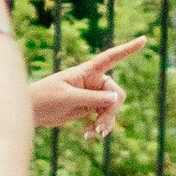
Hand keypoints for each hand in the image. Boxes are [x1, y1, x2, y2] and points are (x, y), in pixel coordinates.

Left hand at [30, 37, 144, 134]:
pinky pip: (103, 117)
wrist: (31, 112)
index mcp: (87, 71)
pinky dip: (99, 126)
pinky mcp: (88, 107)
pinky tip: (88, 135)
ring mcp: (92, 94)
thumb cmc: (45, 98)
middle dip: (111, 111)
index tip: (144, 39)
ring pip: (111, 107)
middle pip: (116, 93)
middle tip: (100, 127)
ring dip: (105, 121)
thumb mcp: (68, 98)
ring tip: (93, 134)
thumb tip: (117, 97)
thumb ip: (92, 98)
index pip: (111, 57)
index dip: (128, 49)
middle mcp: (92, 81)